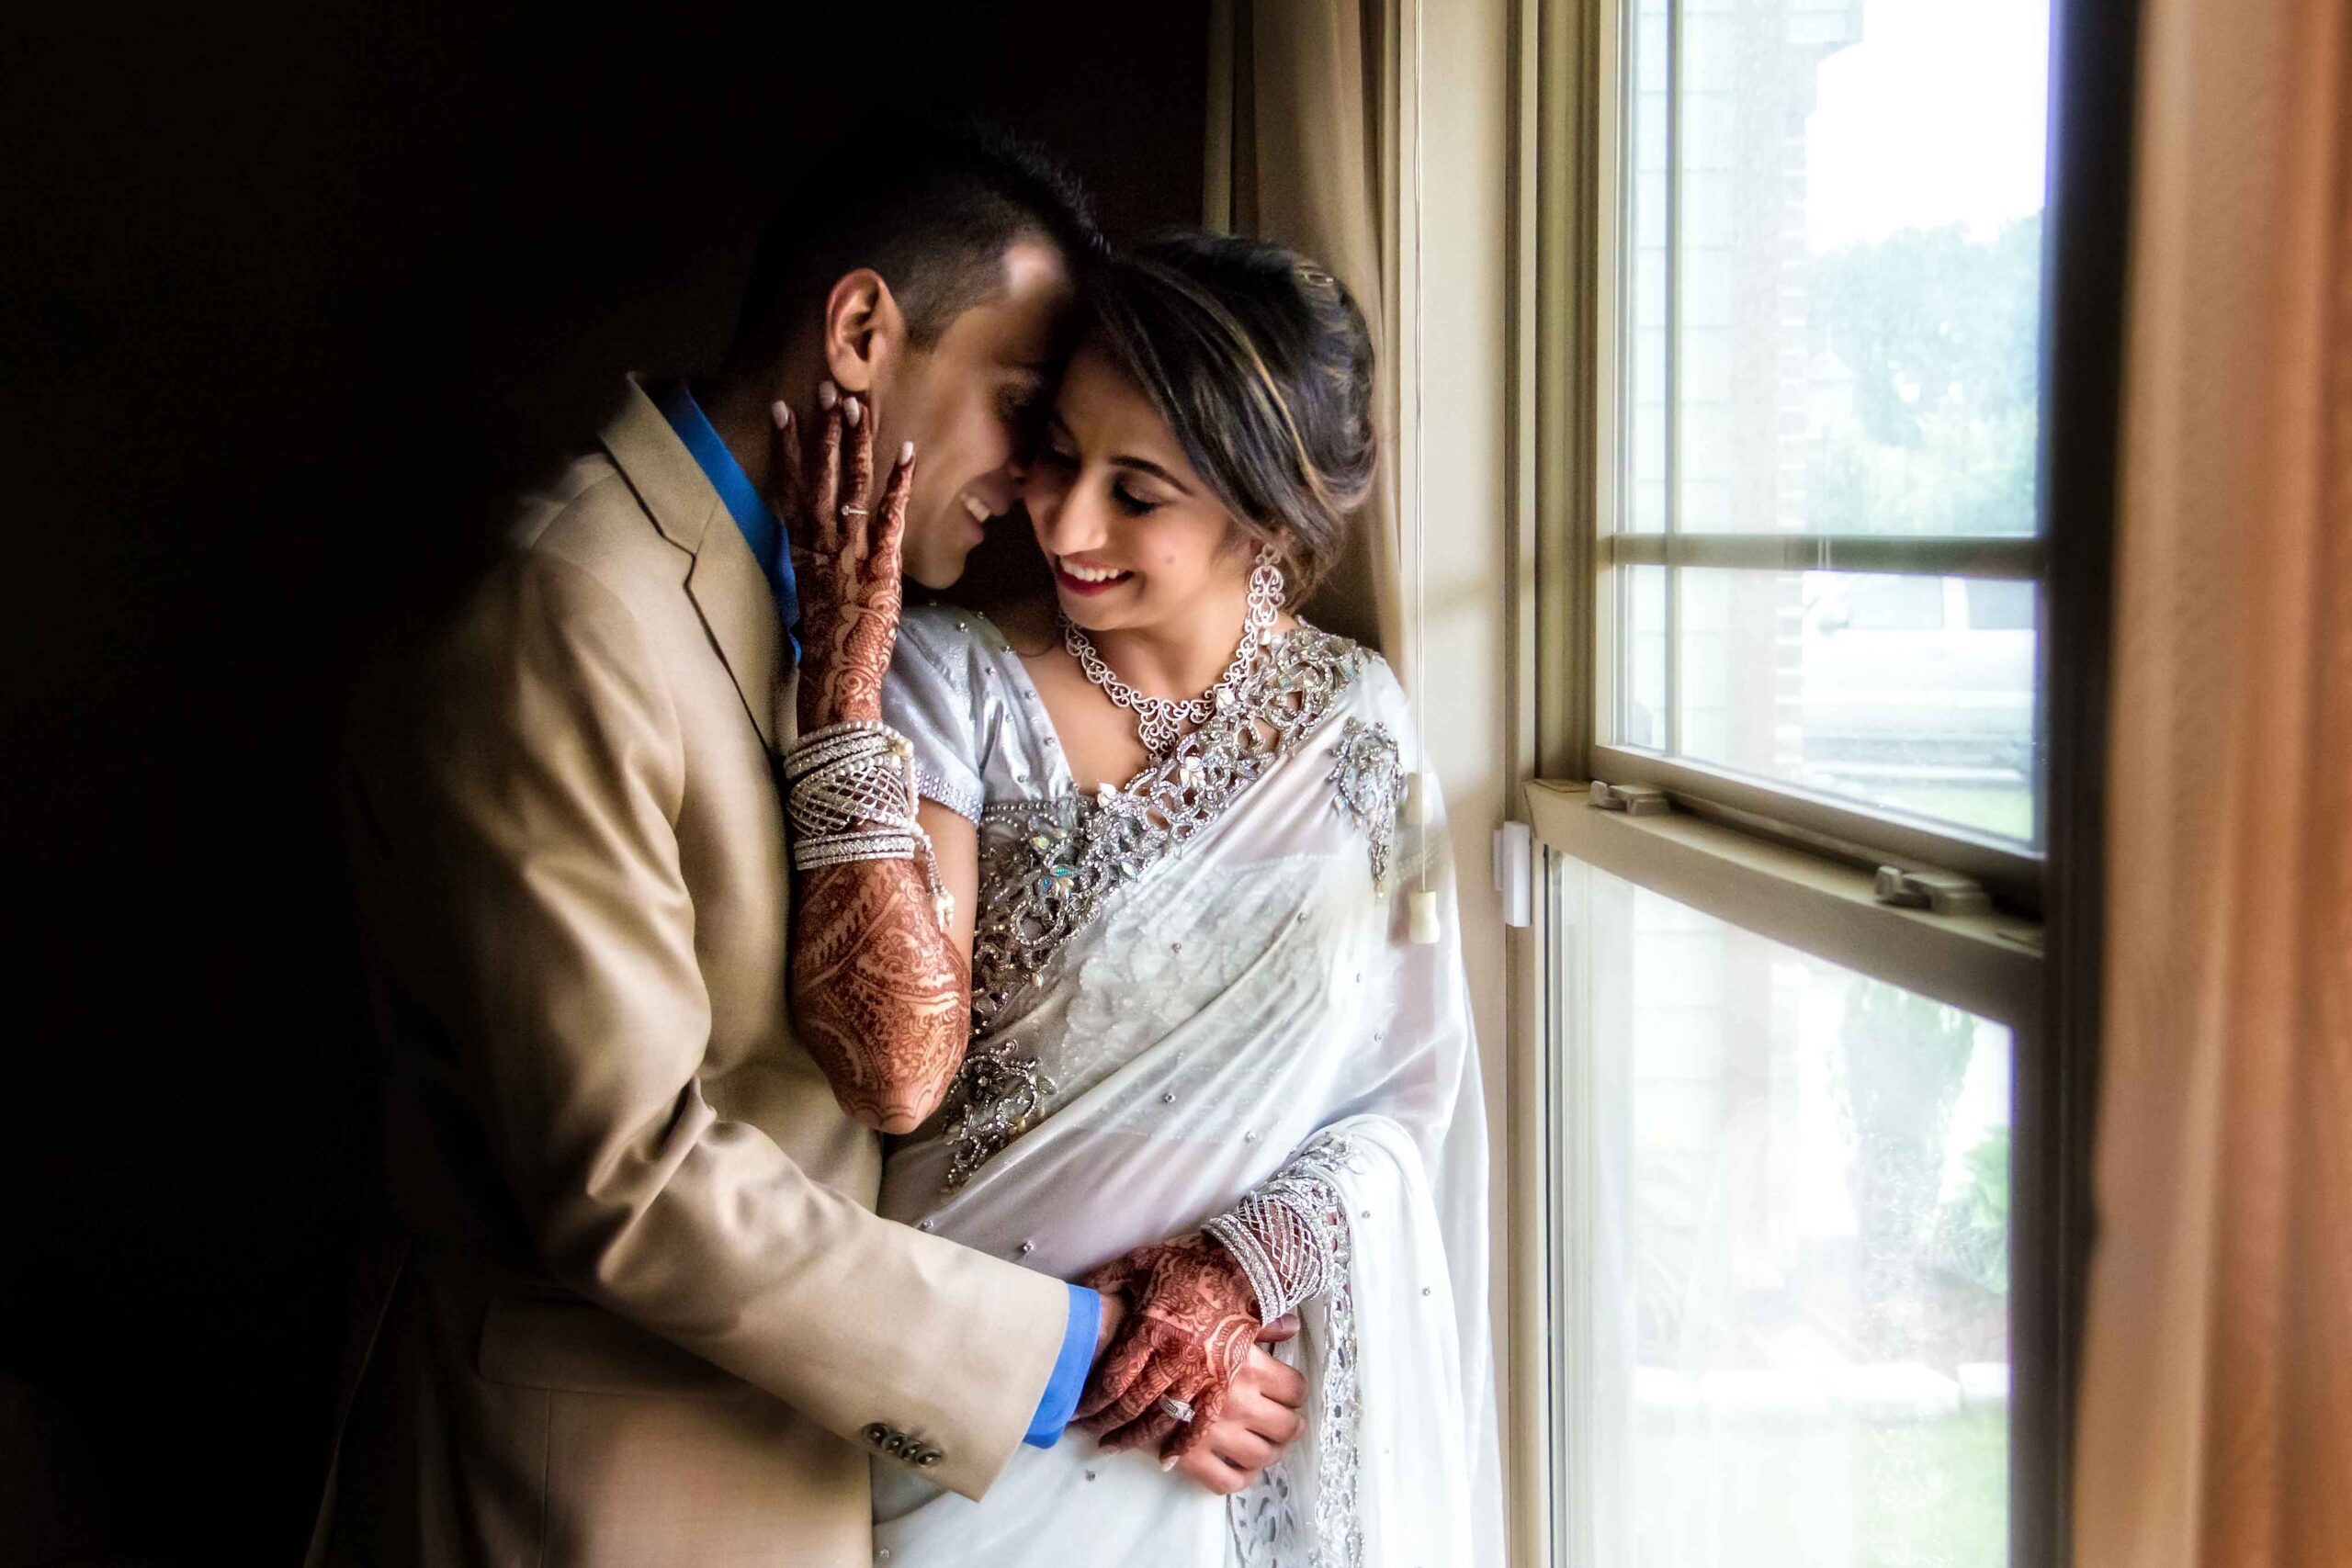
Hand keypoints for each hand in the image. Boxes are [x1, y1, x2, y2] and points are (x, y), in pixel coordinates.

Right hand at [773, 381, 912, 730]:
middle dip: (823, 431)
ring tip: (855, 406)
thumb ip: (815, 565)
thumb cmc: (826, 643)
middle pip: (820, 475)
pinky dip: (898, 482)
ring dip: (854, 444)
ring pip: (851, 486)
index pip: (791, 485)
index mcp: (802, 548)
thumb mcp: (811, 596)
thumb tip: (818, 552)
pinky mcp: (880, 562)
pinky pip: (890, 514)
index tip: (783, 411)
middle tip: (825, 390)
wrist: (838, 674)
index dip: (788, 447)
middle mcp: (822, 542)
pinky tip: (905, 452)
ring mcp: (851, 550)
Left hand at [1073, 1234, 1259, 1458]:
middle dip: (1105, 1422)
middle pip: (1131, 1403)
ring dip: (1134, 1437)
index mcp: (1149, 1327)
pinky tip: (1166, 1459)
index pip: (1112, 1377)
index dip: (1091, 1400)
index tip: (1075, 1409)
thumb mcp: (1141, 1260)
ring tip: (1113, 1446)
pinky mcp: (1223, 1379)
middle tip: (1086, 1431)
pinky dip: (1183, 1443)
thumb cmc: (1190, 1259)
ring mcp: (1201, 1371)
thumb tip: (1080, 1292)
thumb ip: (1108, 1279)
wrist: (1247, 1263)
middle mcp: (1173, 1356)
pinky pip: (1202, 1420)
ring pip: (1161, 1416)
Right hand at [1146, 1320, 1307, 1495]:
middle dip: (1290, 1427)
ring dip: (1271, 1453)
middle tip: (1284, 1422)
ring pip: (1263, 1457)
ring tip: (1265, 1444)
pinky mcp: (1189, 1456)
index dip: (1295, 1393)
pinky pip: (1228, 1481)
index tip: (1288, 1393)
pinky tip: (1241, 1467)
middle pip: (1287, 1427)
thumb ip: (1259, 1324)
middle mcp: (1238, 1402)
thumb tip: (1291, 1327)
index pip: (1296, 1389)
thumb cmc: (1168, 1325)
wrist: (1116, 1350)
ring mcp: (1214, 1432)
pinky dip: (1241, 1478)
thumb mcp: (1218, 1312)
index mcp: (1248, 1365)